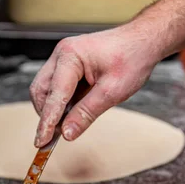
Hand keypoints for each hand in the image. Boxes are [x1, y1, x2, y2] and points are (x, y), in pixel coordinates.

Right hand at [30, 23, 161, 146]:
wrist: (143, 41)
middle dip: (46, 116)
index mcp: (70, 55)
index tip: (42, 142)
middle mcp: (62, 55)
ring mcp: (63, 60)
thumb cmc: (132, 58)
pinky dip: (60, 105)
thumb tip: (67, 133)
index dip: (48, 121)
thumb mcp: (111, 92)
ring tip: (65, 127)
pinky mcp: (68, 67)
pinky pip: (56, 89)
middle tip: (52, 139)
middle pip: (41, 91)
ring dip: (52, 111)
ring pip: (46, 91)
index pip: (54, 95)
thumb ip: (86, 113)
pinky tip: (70, 116)